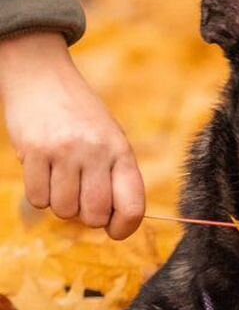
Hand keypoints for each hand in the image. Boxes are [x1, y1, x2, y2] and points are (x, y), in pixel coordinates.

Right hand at [0, 32, 144, 238]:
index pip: (133, 205)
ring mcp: (64, 152)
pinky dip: (40, 195)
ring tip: (62, 179)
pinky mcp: (33, 152)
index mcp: (121, 152)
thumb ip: (115, 178)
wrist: (43, 79)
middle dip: (87, 216)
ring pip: (63, 210)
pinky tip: (44, 174)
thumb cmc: (81, 118)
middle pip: (94, 215)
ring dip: (61, 204)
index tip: (114, 230)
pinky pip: (38, 198)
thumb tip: (113, 224)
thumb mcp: (110, 140)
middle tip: (81, 197)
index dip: (124, 228)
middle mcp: (96, 152)